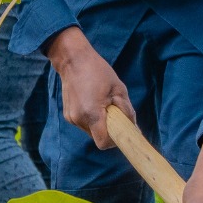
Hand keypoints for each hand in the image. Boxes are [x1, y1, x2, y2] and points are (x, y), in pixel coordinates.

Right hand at [47, 27, 131, 148]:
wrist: (72, 60)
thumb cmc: (98, 71)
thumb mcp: (119, 88)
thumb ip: (127, 110)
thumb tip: (134, 127)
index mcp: (92, 113)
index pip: (103, 142)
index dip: (114, 141)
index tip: (121, 131)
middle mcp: (79, 119)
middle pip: (98, 137)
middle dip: (108, 130)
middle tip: (113, 113)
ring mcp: (71, 118)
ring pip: (91, 131)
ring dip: (99, 123)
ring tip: (101, 104)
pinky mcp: (68, 115)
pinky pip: (84, 123)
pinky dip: (91, 118)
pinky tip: (91, 102)